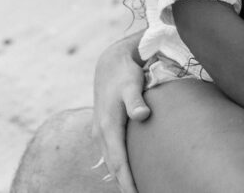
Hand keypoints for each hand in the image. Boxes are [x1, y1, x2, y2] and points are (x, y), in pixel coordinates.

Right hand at [92, 33, 150, 192]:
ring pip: (110, 162)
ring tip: (136, 189)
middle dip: (125, 184)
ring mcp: (100, 132)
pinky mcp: (103, 129)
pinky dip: (117, 166)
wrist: (111, 63)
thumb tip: (142, 115)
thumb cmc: (125, 74)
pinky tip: (127, 173)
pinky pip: (110, 154)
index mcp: (108, 126)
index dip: (127, 181)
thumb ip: (136, 100)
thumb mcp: (131, 84)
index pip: (118, 162)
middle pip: (113, 167)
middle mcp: (101, 133)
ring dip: (120, 177)